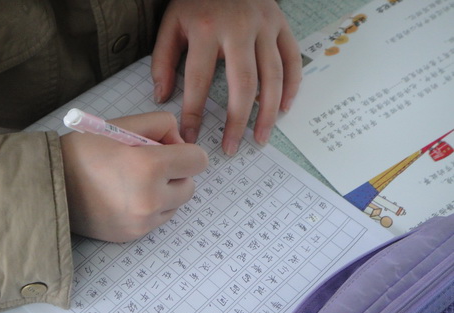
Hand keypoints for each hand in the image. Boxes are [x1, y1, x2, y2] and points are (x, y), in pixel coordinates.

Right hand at [60, 112, 207, 241]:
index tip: (167, 149)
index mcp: (149, 167)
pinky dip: (151, 208)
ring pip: (176, 204)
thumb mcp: (122, 124)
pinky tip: (127, 197)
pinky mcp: (134, 235)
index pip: (199, 160)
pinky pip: (158, 219)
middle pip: (190, 186)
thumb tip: (180, 142)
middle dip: (176, 173)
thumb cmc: (84, 151)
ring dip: (165, 192)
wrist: (50, 185)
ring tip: (136, 182)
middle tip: (150, 165)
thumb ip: (161, 125)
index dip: (186, 151)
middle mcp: (150, 199)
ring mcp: (143, 222)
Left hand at [152, 0, 301, 154]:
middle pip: (243, 84)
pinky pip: (292, 60)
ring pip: (273, 77)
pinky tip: (284, 110)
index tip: (191, 139)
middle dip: (237, 121)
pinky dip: (292, 87)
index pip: (199, 81)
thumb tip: (162, 97)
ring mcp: (265, 27)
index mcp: (205, 29)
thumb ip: (163, 60)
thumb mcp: (171, 22)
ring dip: (268, 112)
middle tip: (231, 148)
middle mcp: (238, 30)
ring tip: (261, 138)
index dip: (194, 113)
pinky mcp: (281, 26)